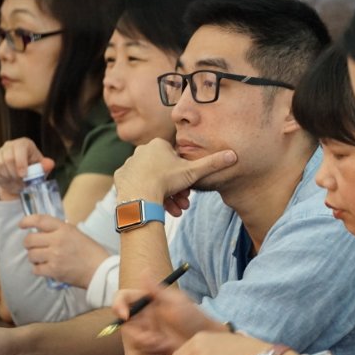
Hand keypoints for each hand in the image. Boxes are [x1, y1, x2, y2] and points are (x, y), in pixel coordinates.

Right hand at [0, 138, 54, 199]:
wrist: (21, 178)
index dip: (21, 163)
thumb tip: (50, 164)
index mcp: (23, 144)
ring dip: (9, 178)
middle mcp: (9, 145)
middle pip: (8, 159)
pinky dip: (1, 180)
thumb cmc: (33, 170)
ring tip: (17, 181)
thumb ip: (45, 166)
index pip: (19, 149)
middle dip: (15, 174)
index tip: (23, 175)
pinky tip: (8, 180)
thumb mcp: (41, 168)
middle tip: (21, 182)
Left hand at [19, 215, 109, 287]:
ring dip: (34, 257)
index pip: (40, 220)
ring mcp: (55, 256)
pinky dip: (39, 269)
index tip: (22, 224)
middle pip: (29, 240)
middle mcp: (57, 241)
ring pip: (31, 255)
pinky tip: (46, 268)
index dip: (27, 221)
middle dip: (28, 243)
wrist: (99, 270)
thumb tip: (42, 230)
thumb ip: (59, 230)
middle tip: (33, 246)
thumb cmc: (90, 251)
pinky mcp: (54, 271)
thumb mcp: (76, 233)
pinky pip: (36, 269)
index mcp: (64, 229)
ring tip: (43, 258)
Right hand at [112, 281, 220, 354]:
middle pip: (125, 324)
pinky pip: (142, 351)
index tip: (126, 316)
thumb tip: (144, 269)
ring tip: (166, 342)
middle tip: (153, 338)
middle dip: (136, 334)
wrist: (204, 339)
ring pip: (132, 340)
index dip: (118, 305)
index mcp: (147, 301)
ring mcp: (147, 332)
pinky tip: (167, 348)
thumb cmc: (193, 317)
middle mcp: (144, 316)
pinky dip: (153, 351)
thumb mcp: (176, 302)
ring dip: (147, 344)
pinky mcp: (151, 347)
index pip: (124, 298)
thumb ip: (156, 289)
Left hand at [113, 138, 236, 211]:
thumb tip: (234, 155)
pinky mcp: (121, 177)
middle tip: (183, 202)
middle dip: (176, 188)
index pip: (175, 158)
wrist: (140, 196)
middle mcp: (141, 150)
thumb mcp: (193, 172)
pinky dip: (146, 194)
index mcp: (158, 144)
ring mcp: (130, 164)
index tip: (189, 187)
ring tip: (172, 209)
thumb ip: (213, 163)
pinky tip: (153, 204)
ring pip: (152, 179)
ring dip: (164, 195)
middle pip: (164, 171)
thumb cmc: (166, 180)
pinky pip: (137, 185)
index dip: (184, 174)